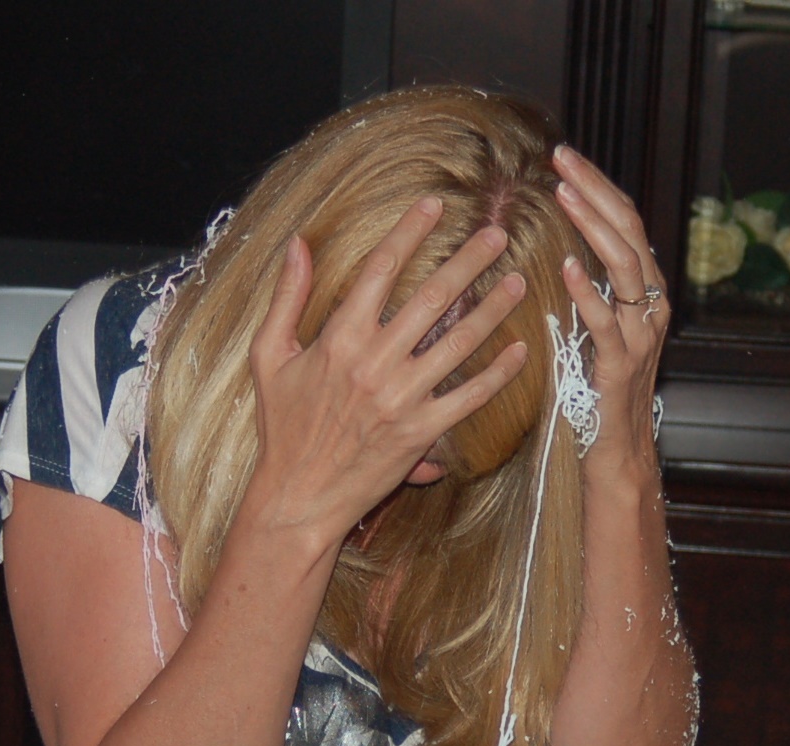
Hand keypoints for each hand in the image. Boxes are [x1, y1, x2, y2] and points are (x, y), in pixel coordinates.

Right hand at [247, 196, 528, 545]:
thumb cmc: (282, 428)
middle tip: (498, 234)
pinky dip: (498, 373)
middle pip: (432, 297)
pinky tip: (521, 351)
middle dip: (469, 260)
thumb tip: (299, 244)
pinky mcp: (420, 432)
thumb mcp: (268, 357)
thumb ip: (286, 298)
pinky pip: (468, 397)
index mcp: (339, 338)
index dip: (411, 231)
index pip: (381, 269)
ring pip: (459, 342)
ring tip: (517, 282)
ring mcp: (401, 398)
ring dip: (494, 309)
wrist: (298, 496)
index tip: (436, 205)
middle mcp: (374, 362)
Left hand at [552, 146, 669, 478]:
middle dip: (595, 190)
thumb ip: (591, 293)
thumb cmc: (598, 392)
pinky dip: (588, 291)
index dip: (599, 188)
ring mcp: (641, 334)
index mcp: (645, 292)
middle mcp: (651, 305)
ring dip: (593, 226)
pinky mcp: (622, 364)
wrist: (618, 450)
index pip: (626, 224)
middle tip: (561, 159)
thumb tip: (564, 253)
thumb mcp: (595, 331)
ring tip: (564, 195)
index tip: (566, 159)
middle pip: (629, 231)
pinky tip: (567, 267)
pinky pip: (607, 321)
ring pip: (626, 266)